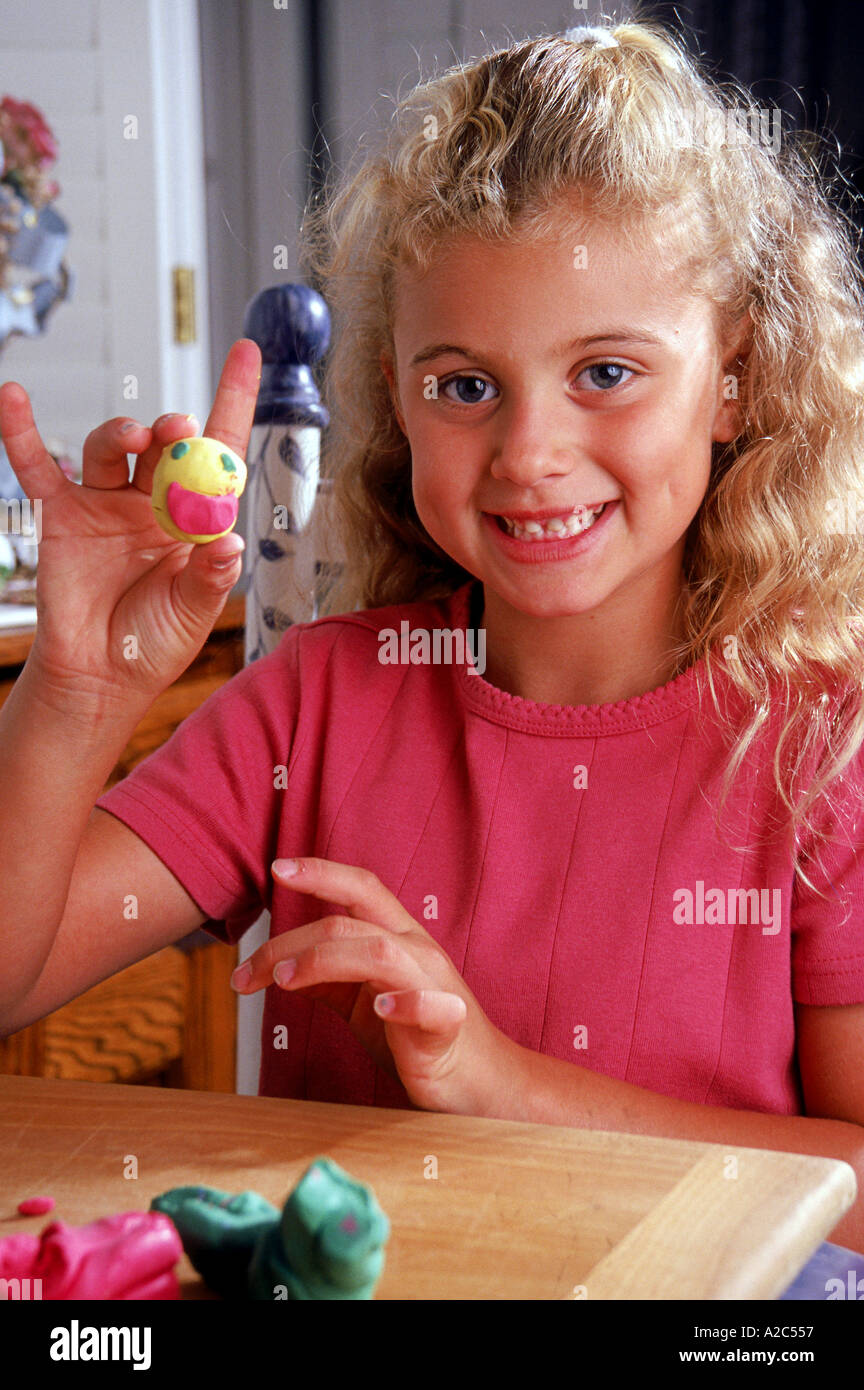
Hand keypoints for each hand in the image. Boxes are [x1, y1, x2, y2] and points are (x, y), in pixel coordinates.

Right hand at [0, 339, 260, 713]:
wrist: (100, 674)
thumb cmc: (155, 640)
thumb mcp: (192, 612)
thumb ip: (210, 577)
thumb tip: (231, 540)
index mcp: (196, 517)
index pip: (220, 453)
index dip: (233, 401)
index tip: (248, 351)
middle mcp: (153, 499)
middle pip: (166, 445)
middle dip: (176, 429)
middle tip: (182, 426)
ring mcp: (106, 502)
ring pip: (112, 448)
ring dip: (122, 433)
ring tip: (136, 437)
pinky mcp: (61, 513)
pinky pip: (38, 466)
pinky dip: (21, 433)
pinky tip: (13, 399)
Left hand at [230, 857, 522, 1115]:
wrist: (479, 1083)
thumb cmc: (419, 1039)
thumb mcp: (364, 1003)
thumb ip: (329, 981)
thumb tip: (278, 966)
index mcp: (399, 937)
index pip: (361, 889)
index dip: (321, 872)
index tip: (276, 868)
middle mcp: (417, 951)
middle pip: (349, 925)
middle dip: (288, 944)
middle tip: (245, 976)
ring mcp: (435, 985)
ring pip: (378, 952)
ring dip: (324, 962)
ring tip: (286, 981)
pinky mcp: (448, 1026)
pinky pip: (431, 1007)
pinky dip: (404, 1004)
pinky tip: (380, 1010)